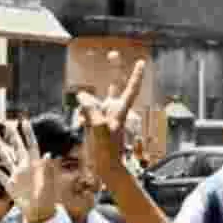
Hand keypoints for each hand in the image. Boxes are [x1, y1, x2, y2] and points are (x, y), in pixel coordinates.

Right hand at [0, 119, 56, 222]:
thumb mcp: (49, 182)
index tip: (24, 121)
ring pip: (7, 158)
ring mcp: (17, 176)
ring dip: (1, 148)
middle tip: (6, 124)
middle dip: (12, 136)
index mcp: (35, 165)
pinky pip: (0, 175)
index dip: (28, 133)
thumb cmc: (47, 198)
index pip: (31, 145)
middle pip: (17, 148)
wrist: (40, 213)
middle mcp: (25, 167)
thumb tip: (49, 154)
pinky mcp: (11, 186)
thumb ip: (48, 168)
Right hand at [76, 60, 145, 176]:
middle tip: (112, 54)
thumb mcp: (97, 127)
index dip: (135, 76)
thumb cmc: (107, 150)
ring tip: (85, 123)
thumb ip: (90, 108)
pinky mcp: (96, 123)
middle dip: (113, 71)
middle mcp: (115, 110)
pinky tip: (82, 125)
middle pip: (114, 86)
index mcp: (121, 111)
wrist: (106, 168)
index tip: (141, 62)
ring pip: (93, 101)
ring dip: (86, 107)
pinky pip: (86, 113)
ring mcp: (105, 116)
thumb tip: (82, 95)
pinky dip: (82, 117)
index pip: (130, 89)